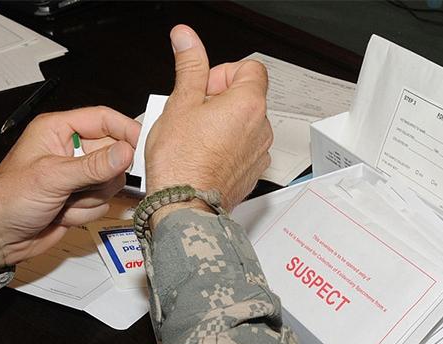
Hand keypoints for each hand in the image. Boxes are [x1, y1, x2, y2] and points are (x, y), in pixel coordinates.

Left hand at [0, 107, 140, 270]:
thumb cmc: (7, 200)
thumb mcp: (52, 177)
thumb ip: (93, 165)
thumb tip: (126, 152)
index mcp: (57, 130)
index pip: (103, 120)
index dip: (126, 130)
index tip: (143, 146)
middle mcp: (70, 150)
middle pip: (114, 153)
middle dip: (102, 176)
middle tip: (86, 184)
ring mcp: (78, 175)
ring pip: (111, 182)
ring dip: (91, 198)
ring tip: (64, 201)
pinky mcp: (82, 197)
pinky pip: (104, 203)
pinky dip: (85, 212)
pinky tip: (62, 213)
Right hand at [145, 25, 272, 212]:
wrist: (185, 205)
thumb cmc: (181, 161)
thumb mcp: (180, 103)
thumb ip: (189, 67)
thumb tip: (187, 39)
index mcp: (248, 104)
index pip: (250, 68)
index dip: (223, 73)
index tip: (203, 87)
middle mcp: (262, 127)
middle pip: (246, 96)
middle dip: (220, 98)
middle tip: (192, 112)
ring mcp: (260, 151)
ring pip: (244, 123)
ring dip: (223, 123)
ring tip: (194, 136)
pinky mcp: (253, 171)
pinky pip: (243, 148)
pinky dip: (227, 146)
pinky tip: (203, 154)